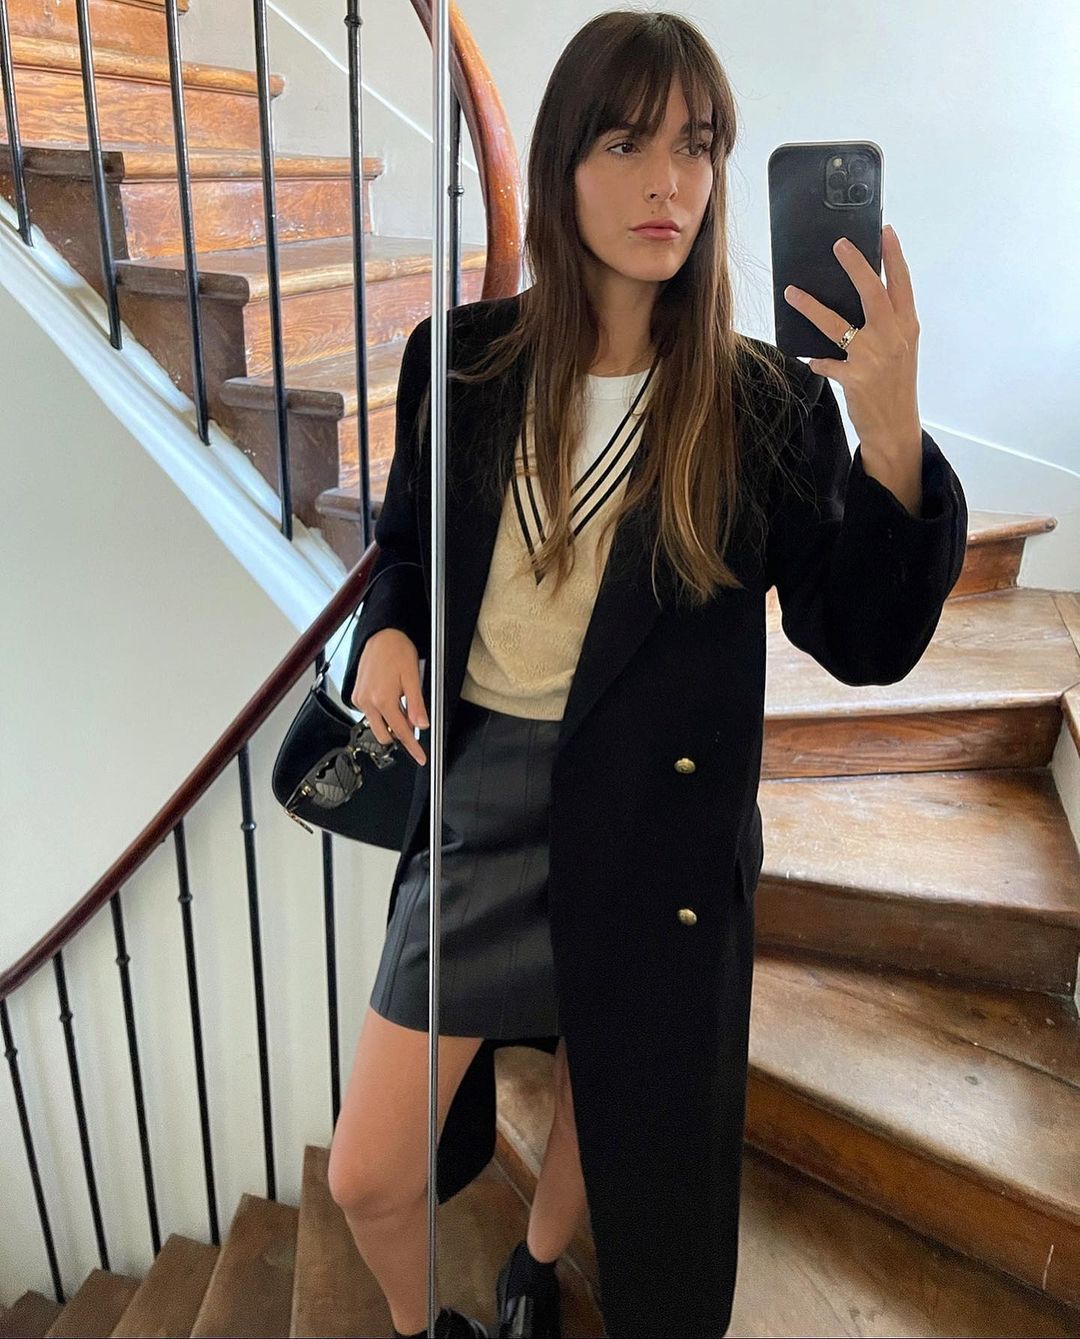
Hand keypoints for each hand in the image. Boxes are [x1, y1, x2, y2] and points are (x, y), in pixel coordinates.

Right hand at [350, 628, 429, 765]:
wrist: (381, 635)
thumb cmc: (397, 650)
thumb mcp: (413, 677)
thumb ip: (417, 704)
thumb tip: (422, 725)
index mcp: (383, 699)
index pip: (401, 732)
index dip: (413, 746)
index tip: (420, 757)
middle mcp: (368, 701)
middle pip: (385, 735)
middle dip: (400, 733)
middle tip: (412, 720)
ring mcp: (360, 699)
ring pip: (376, 725)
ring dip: (390, 721)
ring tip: (401, 701)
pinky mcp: (356, 695)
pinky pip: (369, 713)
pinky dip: (381, 712)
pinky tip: (390, 697)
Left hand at [783, 224, 922, 459]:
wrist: (895, 426)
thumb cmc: (896, 384)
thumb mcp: (901, 349)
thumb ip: (887, 324)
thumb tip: (860, 299)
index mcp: (907, 326)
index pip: (902, 284)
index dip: (894, 256)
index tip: (885, 231)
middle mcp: (892, 337)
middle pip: (873, 292)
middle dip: (855, 265)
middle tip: (838, 244)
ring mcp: (873, 357)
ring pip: (837, 324)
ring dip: (811, 307)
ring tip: (792, 292)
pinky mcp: (854, 378)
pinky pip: (826, 362)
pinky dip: (817, 360)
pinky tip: (811, 359)